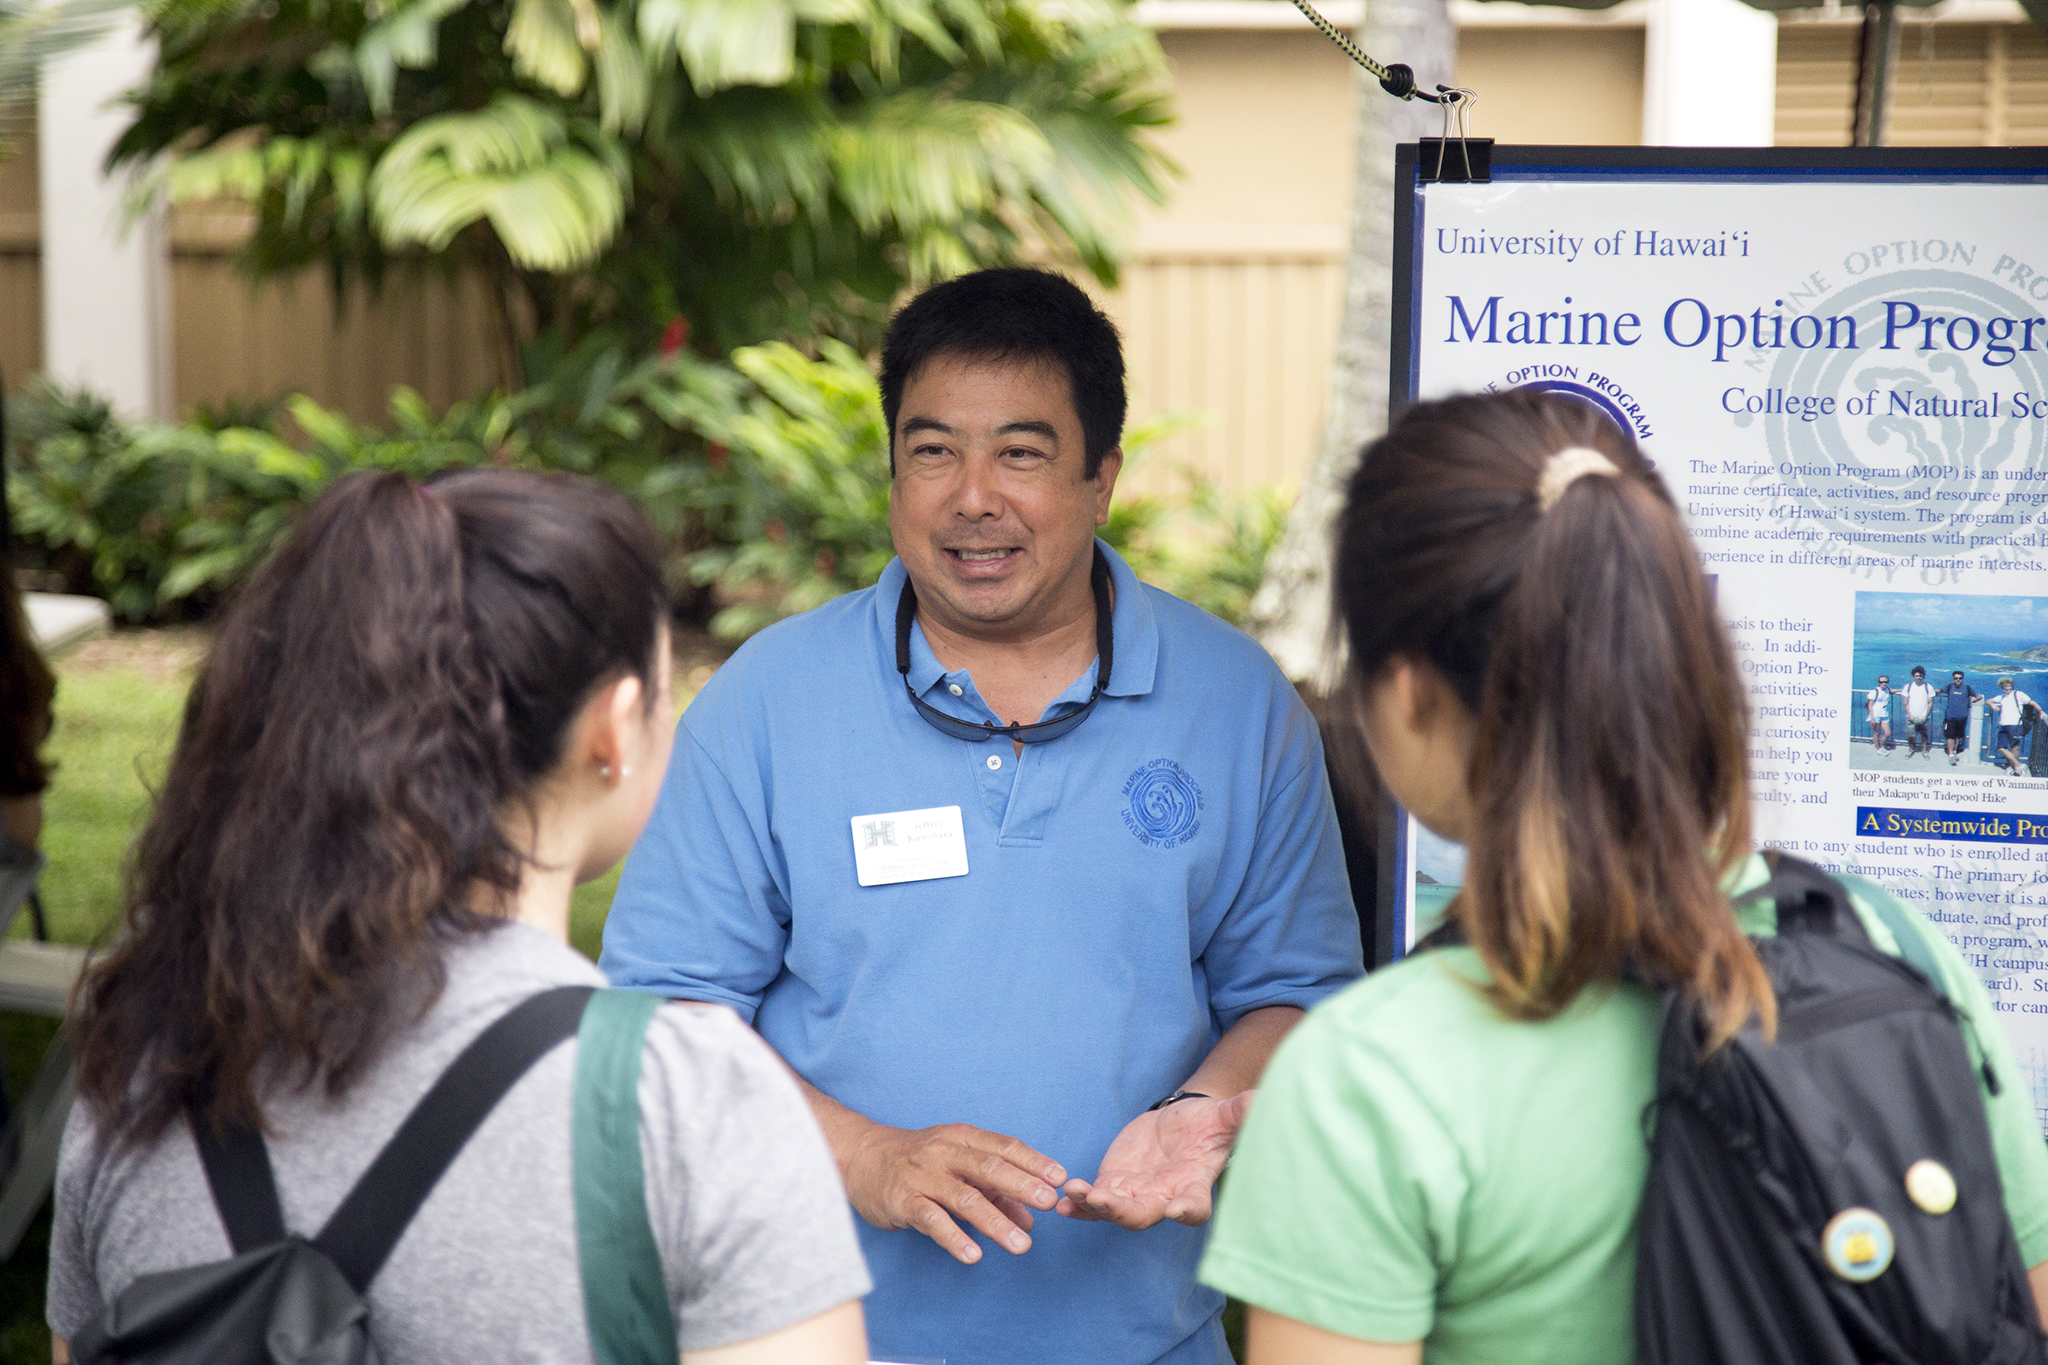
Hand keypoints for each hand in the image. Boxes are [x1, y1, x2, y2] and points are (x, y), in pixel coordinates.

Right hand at [841, 1122, 1066, 1264]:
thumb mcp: (958, 1167)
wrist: (861, 1158)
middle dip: (1022, 1185)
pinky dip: (954, 1238)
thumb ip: (996, 1192)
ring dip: (996, 1222)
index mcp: (962, 1138)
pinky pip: (932, 1221)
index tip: (1060, 1178)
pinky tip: (974, 1255)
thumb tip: (1031, 1218)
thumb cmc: (919, 1162)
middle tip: (1052, 1203)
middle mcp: (943, 1152)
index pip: (1003, 1147)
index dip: (1033, 1161)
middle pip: (989, 1168)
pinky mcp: (903, 1200)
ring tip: (1022, 1245)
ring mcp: (922, 1176)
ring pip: (965, 1198)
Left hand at [1057, 1091, 1252, 1229]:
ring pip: (1114, 1210)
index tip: (1176, 1209)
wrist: (1181, 1124)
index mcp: (1194, 1185)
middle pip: (1144, 1214)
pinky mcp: (1114, 1185)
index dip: (1186, 1210)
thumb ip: (1241, 1112)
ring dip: (1094, 1205)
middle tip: (1104, 1201)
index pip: (1194, 1206)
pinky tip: (1062, 1202)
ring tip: (1075, 1193)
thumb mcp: (1225, 1115)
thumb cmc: (1208, 1123)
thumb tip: (1262, 1098)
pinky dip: (1079, 1203)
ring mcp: (1136, 1195)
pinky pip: (1094, 1202)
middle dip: (1123, 1211)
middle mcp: (1164, 1198)